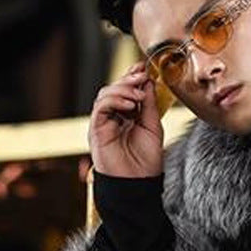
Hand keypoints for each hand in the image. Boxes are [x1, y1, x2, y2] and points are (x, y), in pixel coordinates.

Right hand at [88, 61, 163, 178]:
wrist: (138, 183)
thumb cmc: (146, 161)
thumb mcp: (153, 128)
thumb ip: (150, 106)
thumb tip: (148, 82)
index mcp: (127, 116)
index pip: (127, 90)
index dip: (133, 77)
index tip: (145, 67)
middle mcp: (113, 117)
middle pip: (114, 88)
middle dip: (128, 79)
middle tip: (142, 75)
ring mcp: (104, 122)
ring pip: (105, 94)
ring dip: (123, 89)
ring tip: (139, 95)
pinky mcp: (96, 129)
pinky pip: (101, 106)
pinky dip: (115, 100)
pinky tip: (130, 104)